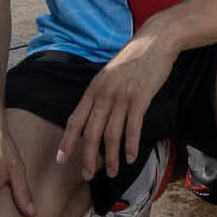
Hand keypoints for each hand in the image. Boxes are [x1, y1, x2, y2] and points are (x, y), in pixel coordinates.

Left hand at [56, 30, 176, 182]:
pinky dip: (130, 145)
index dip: (67, 141)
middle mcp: (104, 94)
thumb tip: (95, 118)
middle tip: (87, 176)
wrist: (155, 41)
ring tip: (112, 172)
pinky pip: (132, 127)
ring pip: (112, 134)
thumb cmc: (134, 60)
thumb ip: (101, 95)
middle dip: (88, 158)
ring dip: (111, 157)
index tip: (61, 159)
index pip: (75, 120)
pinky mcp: (140, 97)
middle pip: (91, 133)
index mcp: (94, 88)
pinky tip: (130, 157)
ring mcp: (122, 96)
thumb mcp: (110, 75)